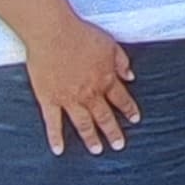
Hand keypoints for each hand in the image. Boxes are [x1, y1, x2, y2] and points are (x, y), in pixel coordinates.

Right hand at [21, 11, 138, 154]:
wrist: (53, 33)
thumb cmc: (80, 34)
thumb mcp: (109, 44)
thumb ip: (121, 62)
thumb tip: (131, 76)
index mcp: (105, 79)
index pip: (121, 98)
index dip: (129, 109)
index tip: (135, 119)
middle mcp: (90, 93)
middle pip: (104, 116)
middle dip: (113, 131)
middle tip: (119, 145)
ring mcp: (69, 99)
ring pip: (83, 124)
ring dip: (91, 138)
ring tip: (97, 150)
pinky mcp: (49, 99)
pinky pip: (53, 123)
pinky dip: (55, 138)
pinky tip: (59, 150)